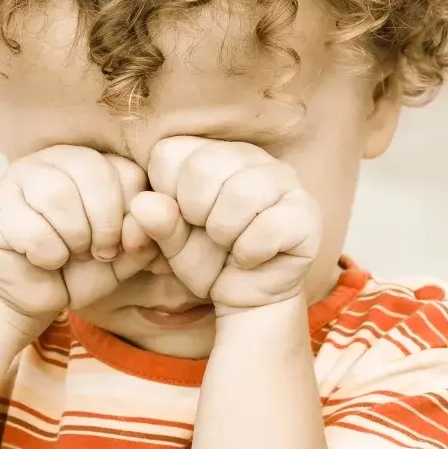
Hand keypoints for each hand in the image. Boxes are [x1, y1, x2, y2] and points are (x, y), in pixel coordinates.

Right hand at [0, 146, 159, 320]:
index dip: (131, 214)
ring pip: (60, 196)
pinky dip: (48, 255)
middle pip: (94, 172)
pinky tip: (42, 260)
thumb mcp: (124, 256)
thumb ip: (145, 236)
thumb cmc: (79, 269)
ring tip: (70, 254)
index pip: (126, 170)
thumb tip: (152, 217)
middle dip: (105, 225)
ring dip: (75, 239)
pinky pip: (34, 228)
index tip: (121, 244)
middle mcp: (54, 159)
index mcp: (91, 161)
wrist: (34, 297)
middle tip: (98, 252)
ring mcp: (19, 178)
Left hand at [130, 136, 320, 314]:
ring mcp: (283, 179)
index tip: (181, 218)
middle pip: (202, 168)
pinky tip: (251, 257)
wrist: (244, 297)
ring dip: (224, 234)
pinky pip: (267, 228)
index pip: (168, 154)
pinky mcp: (306, 212)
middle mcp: (247, 155)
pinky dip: (249, 253)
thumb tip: (141, 204)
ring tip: (230, 244)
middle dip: (195, 214)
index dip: (165, 196)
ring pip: (240, 194)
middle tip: (208, 234)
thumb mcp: (169, 244)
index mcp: (206, 151)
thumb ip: (153, 224)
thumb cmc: (205, 259)